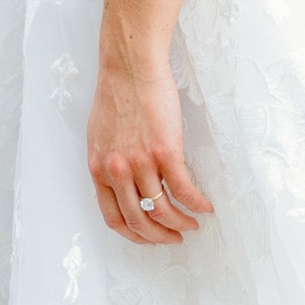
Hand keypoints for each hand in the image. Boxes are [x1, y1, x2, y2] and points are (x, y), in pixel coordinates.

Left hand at [87, 46, 215, 245]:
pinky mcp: (164, 151)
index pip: (114, 218)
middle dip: (160, 236)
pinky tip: (205, 206)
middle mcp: (117, 171)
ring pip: (162, 210)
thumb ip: (108, 162)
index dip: (135, 234)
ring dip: (180, 223)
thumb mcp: (100, 135)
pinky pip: (183, 189)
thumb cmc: (116, 92)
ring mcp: (140, 163)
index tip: (149, 236)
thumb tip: (122, 182)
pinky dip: (196, 203)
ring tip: (192, 223)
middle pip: (138, 220)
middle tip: (175, 238)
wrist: (130, 66)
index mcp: (99, 168)